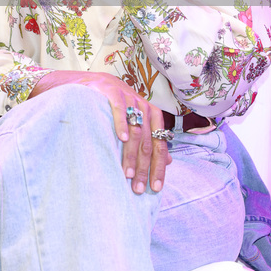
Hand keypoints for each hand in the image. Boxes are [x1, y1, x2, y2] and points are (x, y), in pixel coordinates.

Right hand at [29, 71, 171, 192]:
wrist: (101, 83)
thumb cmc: (122, 107)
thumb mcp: (139, 122)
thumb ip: (152, 140)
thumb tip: (169, 161)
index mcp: (154, 117)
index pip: (160, 146)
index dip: (158, 168)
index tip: (155, 188)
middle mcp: (145, 108)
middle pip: (148, 142)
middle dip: (144, 168)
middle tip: (138, 187)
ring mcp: (130, 99)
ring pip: (136, 130)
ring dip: (132, 154)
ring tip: (128, 173)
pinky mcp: (114, 92)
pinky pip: (120, 110)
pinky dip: (122, 124)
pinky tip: (121, 138)